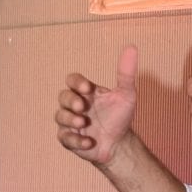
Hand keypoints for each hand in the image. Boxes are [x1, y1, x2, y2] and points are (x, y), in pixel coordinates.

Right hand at [56, 47, 138, 165]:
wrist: (120, 144)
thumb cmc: (119, 117)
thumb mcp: (126, 95)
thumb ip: (126, 73)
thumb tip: (131, 47)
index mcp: (85, 92)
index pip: (72, 80)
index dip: (76, 82)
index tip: (87, 87)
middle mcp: (74, 106)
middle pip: (62, 97)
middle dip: (70, 101)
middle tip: (81, 107)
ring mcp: (70, 123)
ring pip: (60, 117)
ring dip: (70, 119)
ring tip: (83, 123)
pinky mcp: (70, 140)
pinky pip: (65, 138)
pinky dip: (76, 140)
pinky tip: (89, 142)